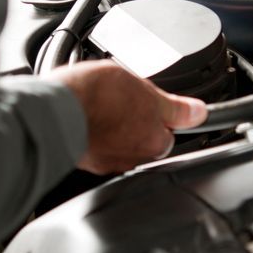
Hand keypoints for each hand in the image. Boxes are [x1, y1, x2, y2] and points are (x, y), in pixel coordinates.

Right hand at [47, 61, 207, 173]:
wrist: (54, 111)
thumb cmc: (97, 98)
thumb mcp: (144, 90)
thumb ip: (174, 107)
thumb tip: (198, 113)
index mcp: (154, 143)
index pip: (167, 133)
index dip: (158, 114)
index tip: (148, 103)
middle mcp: (133, 159)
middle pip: (141, 139)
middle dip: (134, 122)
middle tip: (121, 99)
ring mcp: (106, 161)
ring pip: (117, 142)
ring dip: (112, 126)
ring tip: (99, 104)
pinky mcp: (83, 159)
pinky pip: (94, 144)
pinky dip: (92, 131)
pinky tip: (84, 115)